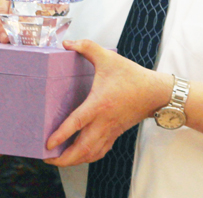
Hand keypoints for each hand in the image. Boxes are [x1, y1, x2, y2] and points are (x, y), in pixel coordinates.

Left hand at [44, 39, 172, 166]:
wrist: (156, 93)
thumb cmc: (132, 76)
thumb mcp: (108, 58)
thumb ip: (86, 47)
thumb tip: (66, 43)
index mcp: (99, 104)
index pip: (77, 123)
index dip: (61, 135)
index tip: (47, 144)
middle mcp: (104, 122)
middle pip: (82, 148)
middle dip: (63, 159)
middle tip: (46, 159)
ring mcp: (110, 131)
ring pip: (90, 154)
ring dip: (73, 161)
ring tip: (58, 161)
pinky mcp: (115, 134)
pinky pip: (100, 152)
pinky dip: (87, 157)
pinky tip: (78, 156)